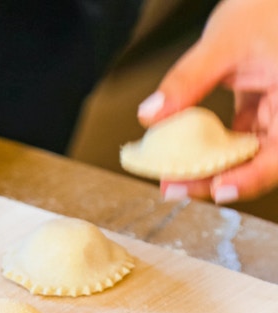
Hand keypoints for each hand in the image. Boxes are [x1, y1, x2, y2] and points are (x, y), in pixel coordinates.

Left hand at [137, 0, 277, 203]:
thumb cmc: (265, 7)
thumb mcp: (224, 42)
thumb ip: (188, 80)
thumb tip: (152, 114)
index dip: (249, 179)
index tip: (217, 189)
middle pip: (258, 164)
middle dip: (215, 180)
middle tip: (175, 187)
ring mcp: (274, 116)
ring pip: (244, 157)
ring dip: (208, 169)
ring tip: (172, 177)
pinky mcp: (259, 113)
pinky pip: (235, 141)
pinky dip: (209, 149)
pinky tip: (181, 155)